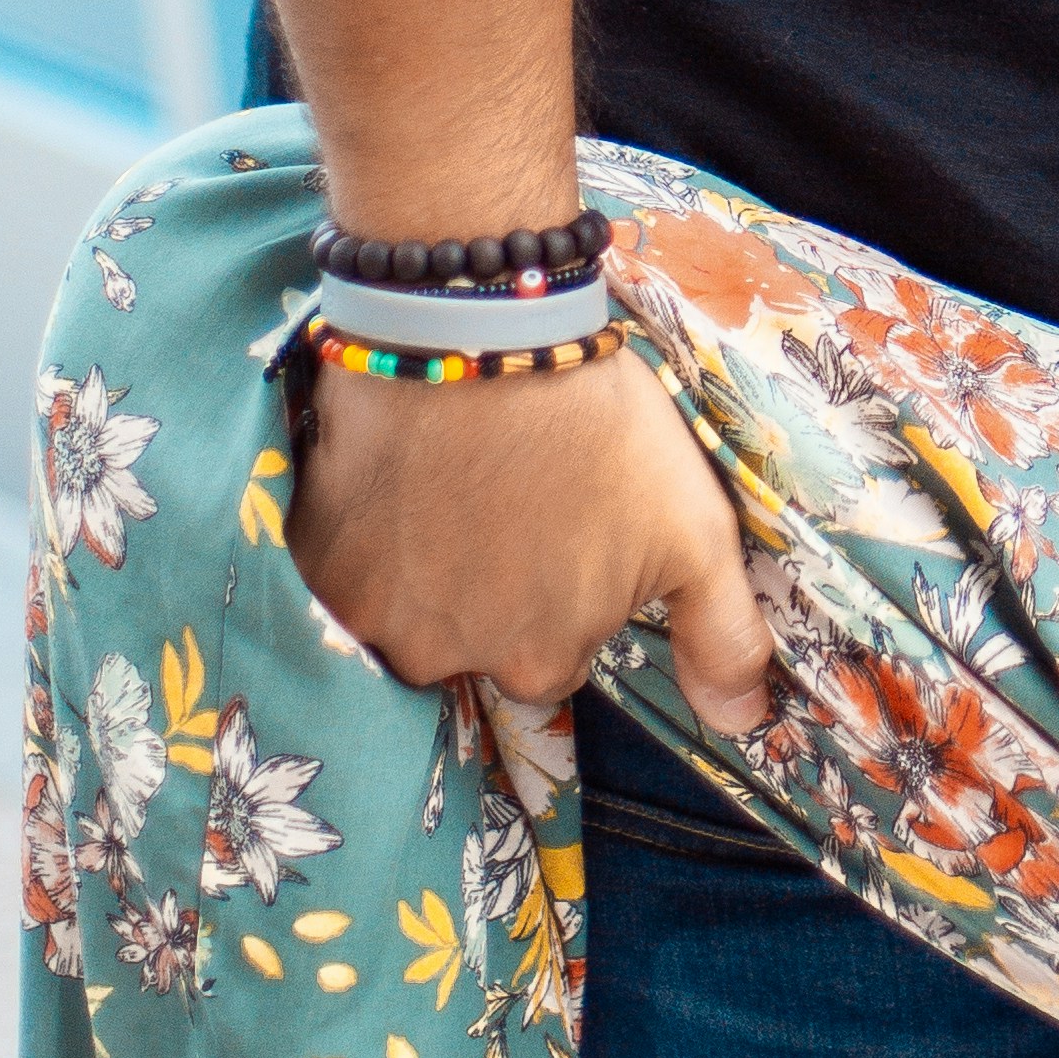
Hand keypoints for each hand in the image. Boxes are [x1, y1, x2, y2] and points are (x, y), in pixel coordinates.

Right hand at [291, 342, 776, 735]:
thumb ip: (722, 639)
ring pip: (403, 609)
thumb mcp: (695, 532)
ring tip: (450, 484)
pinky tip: (395, 478)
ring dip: (422, 565)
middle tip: (506, 499)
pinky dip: (363, 534)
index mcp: (539, 663)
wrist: (480, 334)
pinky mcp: (314, 557)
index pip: (552, 655)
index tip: (562, 526)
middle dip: (488, 587)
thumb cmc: (598, 430)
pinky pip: (339, 569)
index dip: (560, 590)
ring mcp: (370, 612)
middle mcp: (446, 660)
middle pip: (472, 640)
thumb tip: (745, 723)